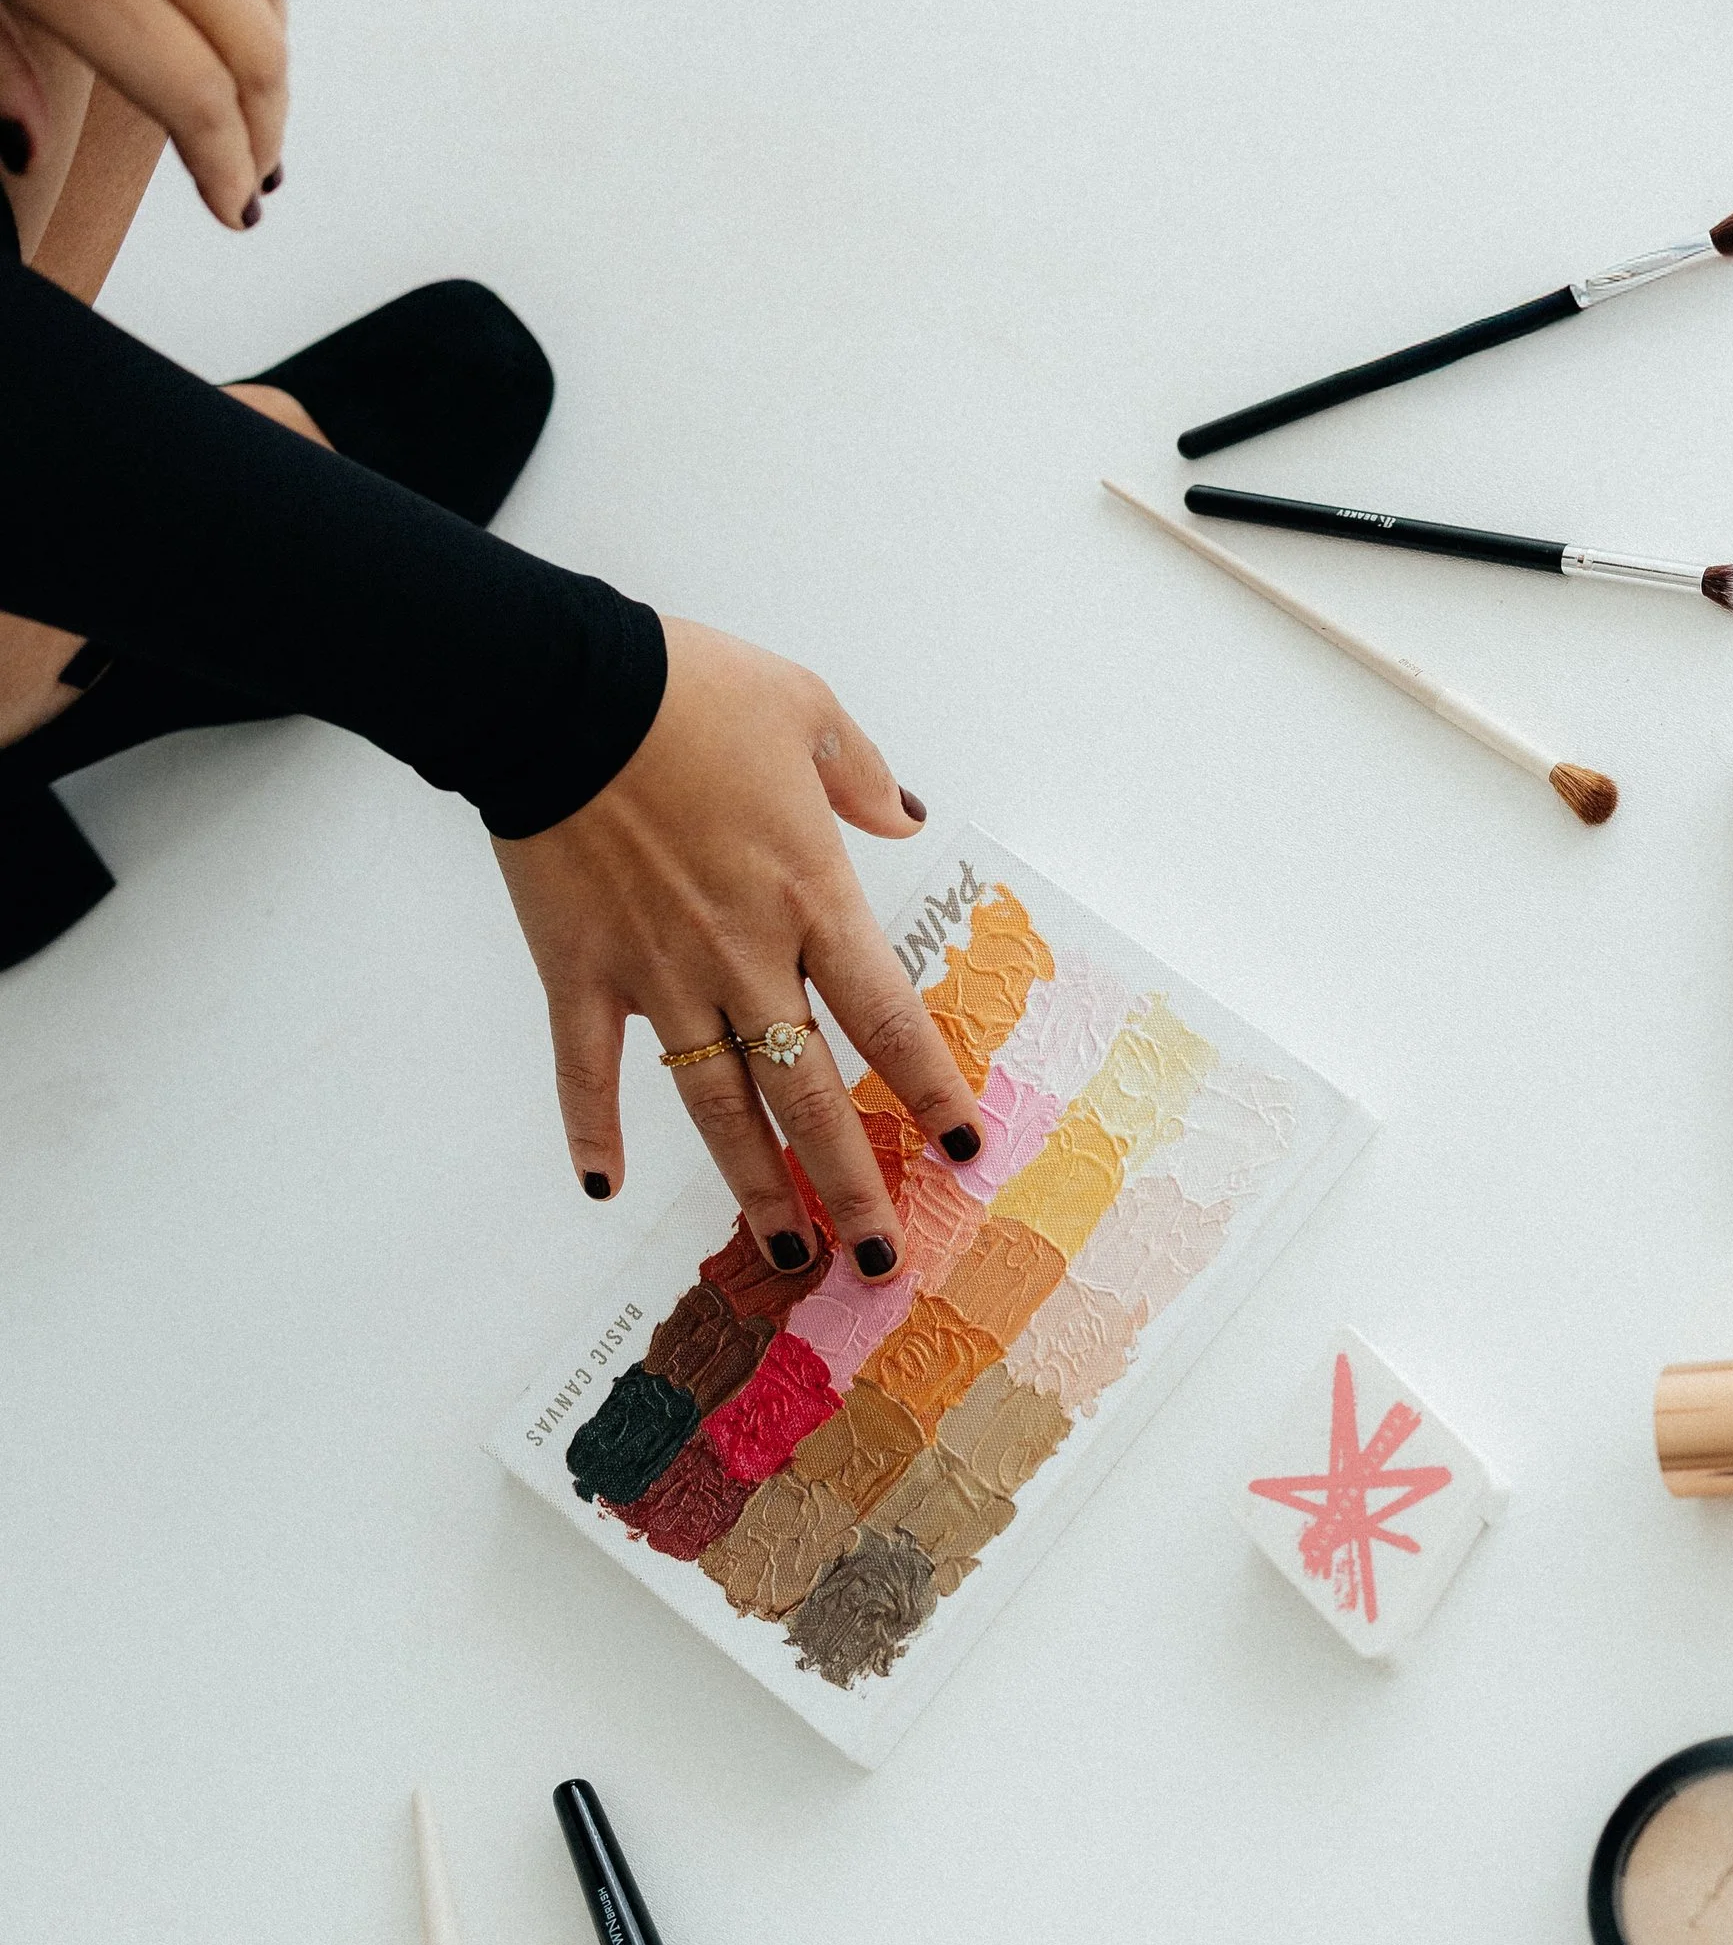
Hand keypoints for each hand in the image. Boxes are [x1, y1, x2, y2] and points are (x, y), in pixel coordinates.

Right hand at [494, 621, 987, 1275]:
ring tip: (786, 1252)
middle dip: (851, 1183)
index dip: (929, 1090)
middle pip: (811, 1093)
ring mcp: (656, 975)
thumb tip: (906, 818)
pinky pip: (587, 1072)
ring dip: (753, 1185)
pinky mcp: (579, 973)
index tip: (961, 1150)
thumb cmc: (682, 688)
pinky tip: (599, 1185)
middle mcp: (742, 955)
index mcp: (808, 895)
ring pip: (717, 1105)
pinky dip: (590, 1129)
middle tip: (881, 1257)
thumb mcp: (805, 706)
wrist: (557, 687)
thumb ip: (863, 776)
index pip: (888, 1018)